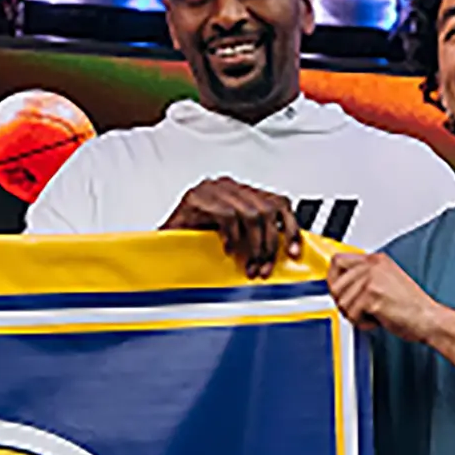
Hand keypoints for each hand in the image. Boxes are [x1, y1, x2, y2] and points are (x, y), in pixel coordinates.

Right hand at [160, 178, 298, 279]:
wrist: (159, 246)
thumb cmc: (193, 243)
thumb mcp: (234, 238)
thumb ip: (256, 237)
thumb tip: (283, 252)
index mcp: (239, 192)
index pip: (278, 202)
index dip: (290, 228)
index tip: (294, 252)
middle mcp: (228, 187)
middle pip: (267, 210)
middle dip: (270, 245)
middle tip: (264, 267)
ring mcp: (211, 190)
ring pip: (250, 214)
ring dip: (254, 245)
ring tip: (248, 265)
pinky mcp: (196, 198)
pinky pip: (227, 216)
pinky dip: (231, 237)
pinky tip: (227, 250)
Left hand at [326, 252, 446, 341]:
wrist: (429, 319)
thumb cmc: (412, 306)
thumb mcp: (386, 282)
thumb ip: (364, 279)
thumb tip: (339, 285)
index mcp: (376, 260)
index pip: (337, 260)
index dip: (333, 279)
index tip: (337, 291)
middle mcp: (372, 266)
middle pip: (335, 283)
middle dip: (343, 302)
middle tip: (358, 310)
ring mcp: (372, 279)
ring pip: (342, 301)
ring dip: (354, 315)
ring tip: (372, 315)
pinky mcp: (372, 295)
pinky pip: (352, 313)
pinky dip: (362, 323)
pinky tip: (377, 320)